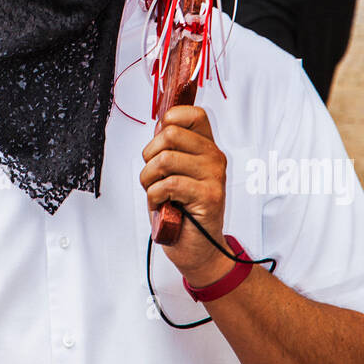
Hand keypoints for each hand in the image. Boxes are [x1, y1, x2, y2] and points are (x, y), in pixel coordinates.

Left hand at [140, 105, 230, 285]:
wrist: (198, 248)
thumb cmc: (182, 210)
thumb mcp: (174, 173)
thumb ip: (170, 148)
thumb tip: (160, 124)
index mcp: (207, 147)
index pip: (193, 114)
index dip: (171, 118)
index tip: (160, 138)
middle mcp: (214, 158)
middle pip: (170, 134)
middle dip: (149, 156)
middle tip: (154, 176)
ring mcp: (214, 176)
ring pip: (165, 160)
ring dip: (149, 180)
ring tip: (157, 193)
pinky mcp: (208, 196)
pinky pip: (168, 184)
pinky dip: (154, 196)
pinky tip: (162, 205)